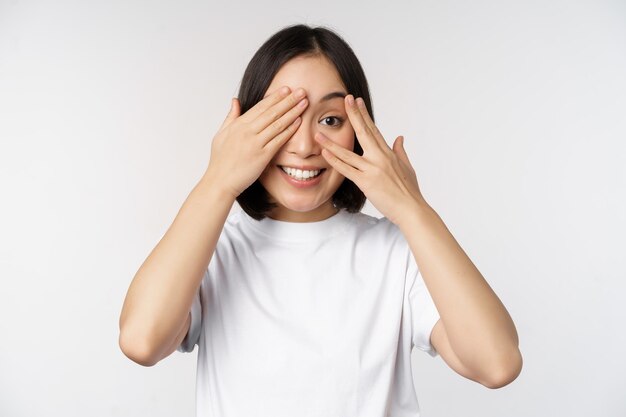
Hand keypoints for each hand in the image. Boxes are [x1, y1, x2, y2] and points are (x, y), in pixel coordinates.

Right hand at [203, 86, 308, 198]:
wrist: (220, 181)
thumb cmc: (220, 161)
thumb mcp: (221, 135)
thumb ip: (230, 117)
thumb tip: (235, 101)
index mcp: (238, 125)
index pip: (260, 107)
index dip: (275, 97)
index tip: (286, 89)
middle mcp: (247, 131)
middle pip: (272, 112)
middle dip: (288, 100)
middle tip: (301, 91)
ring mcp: (255, 143)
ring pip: (277, 123)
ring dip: (292, 112)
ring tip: (304, 103)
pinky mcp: (262, 156)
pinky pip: (278, 140)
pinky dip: (289, 130)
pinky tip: (298, 122)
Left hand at [314, 95, 425, 224]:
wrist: (412, 209)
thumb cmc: (410, 191)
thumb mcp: (407, 167)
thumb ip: (400, 151)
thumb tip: (399, 137)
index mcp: (388, 153)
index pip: (374, 129)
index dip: (364, 115)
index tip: (357, 102)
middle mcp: (380, 158)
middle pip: (364, 132)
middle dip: (354, 114)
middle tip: (345, 99)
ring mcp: (372, 169)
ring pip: (348, 152)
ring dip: (332, 142)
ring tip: (318, 132)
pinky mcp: (366, 182)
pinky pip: (347, 170)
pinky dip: (335, 161)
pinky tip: (325, 153)